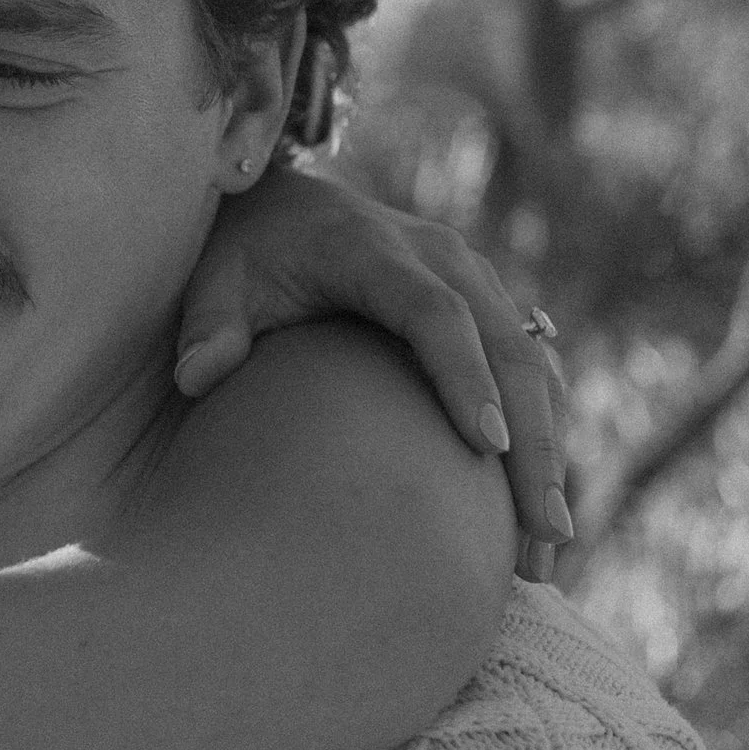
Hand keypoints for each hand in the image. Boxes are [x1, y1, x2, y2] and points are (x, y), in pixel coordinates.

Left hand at [172, 170, 571, 576]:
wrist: (285, 205)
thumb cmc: (248, 253)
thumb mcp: (217, 277)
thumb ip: (209, 323)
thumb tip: (197, 376)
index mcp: (373, 249)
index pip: (434, 314)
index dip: (463, 376)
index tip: (487, 446)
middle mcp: (441, 258)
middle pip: (507, 348)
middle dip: (535, 441)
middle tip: (543, 529)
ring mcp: (473, 281)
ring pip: (535, 366)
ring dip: (551, 451)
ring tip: (551, 544)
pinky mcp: (487, 308)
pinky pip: (534, 371)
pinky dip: (547, 435)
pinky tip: (540, 509)